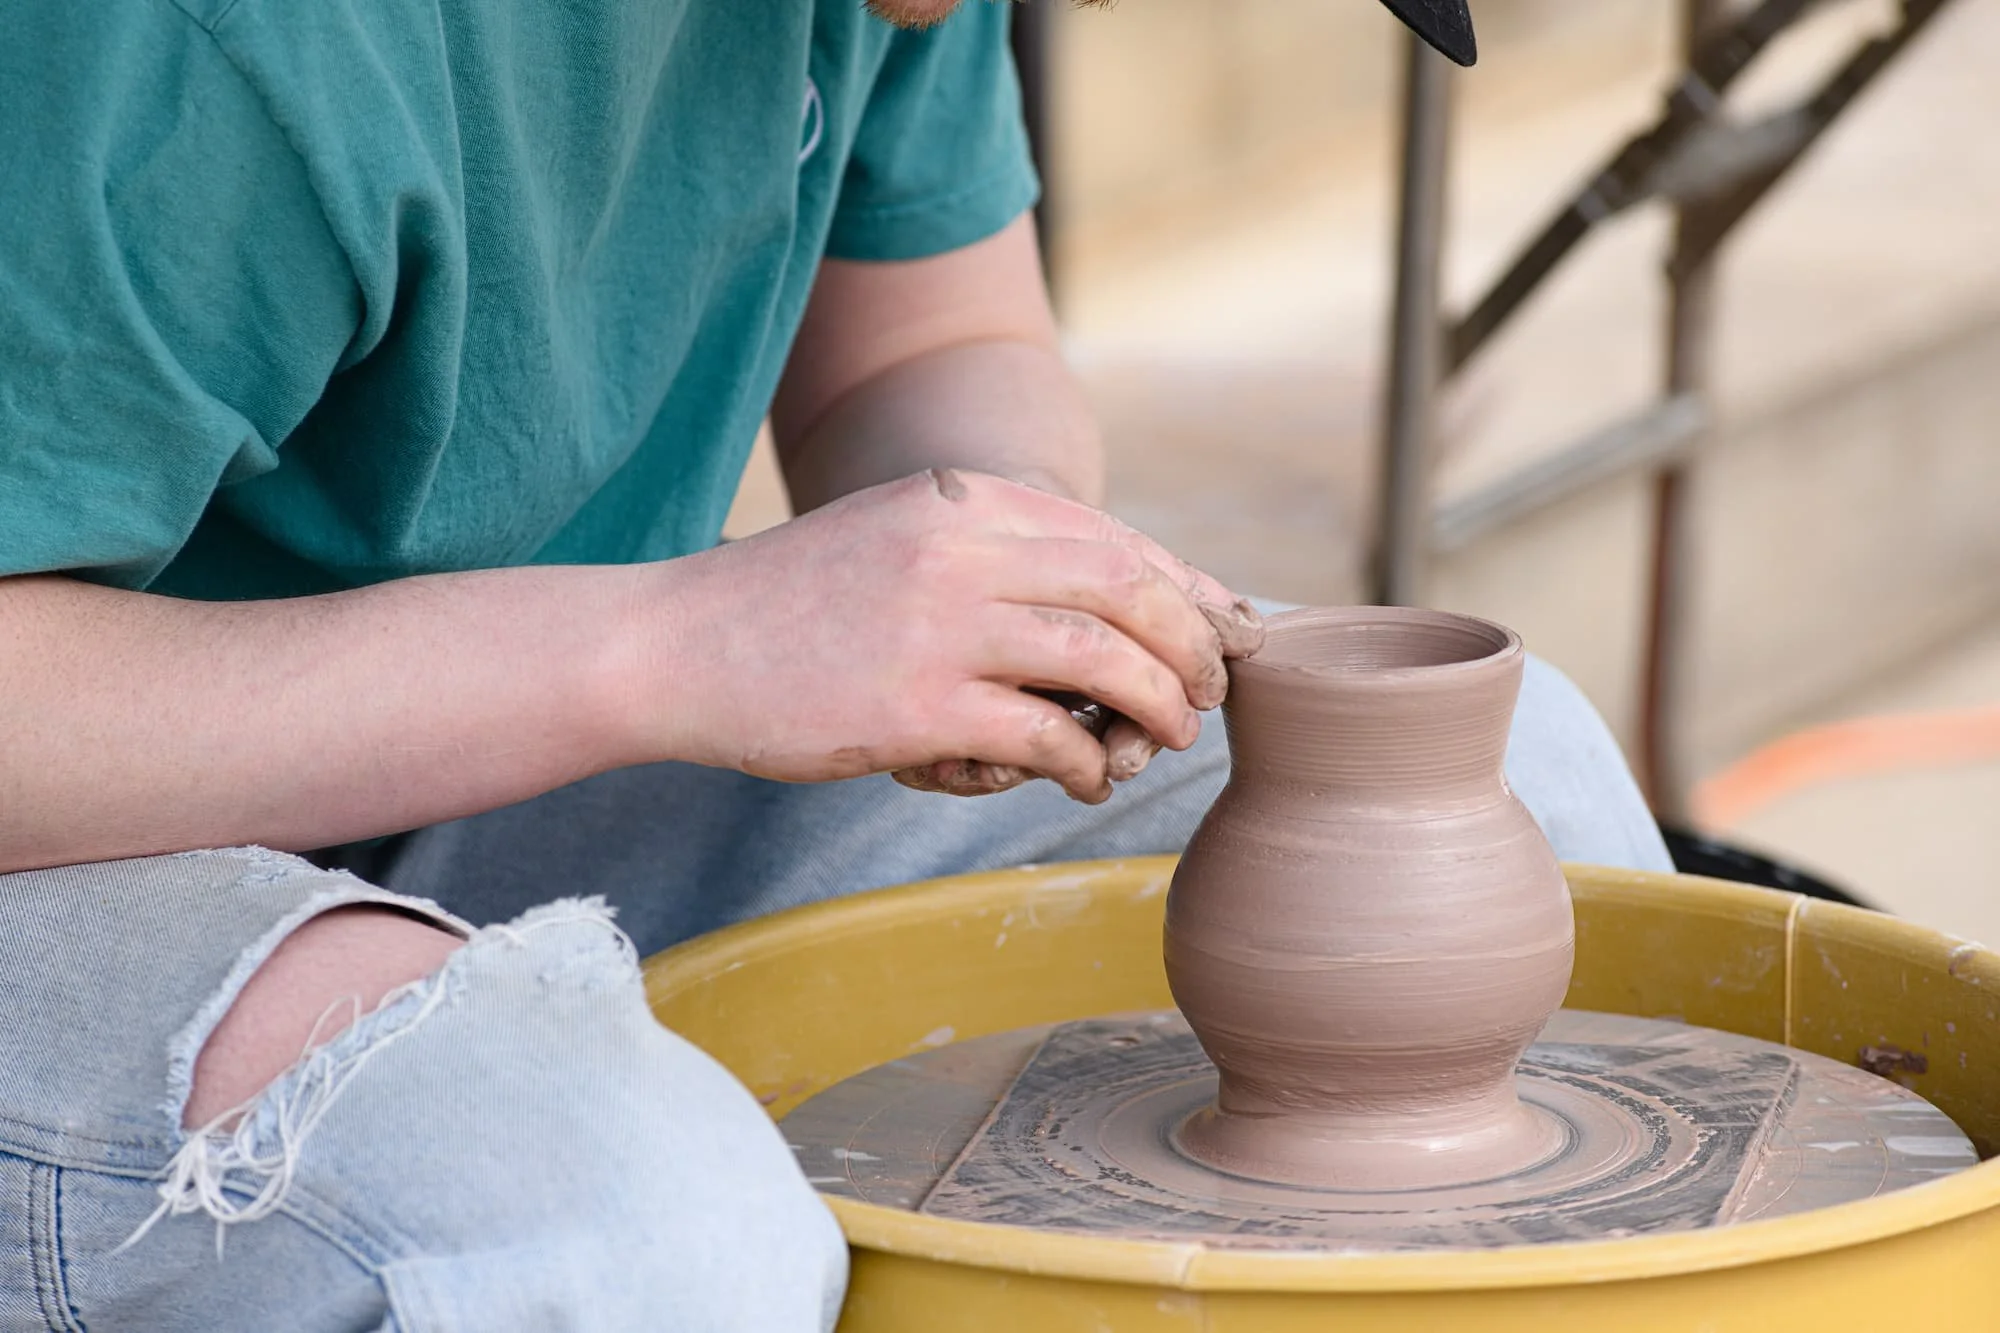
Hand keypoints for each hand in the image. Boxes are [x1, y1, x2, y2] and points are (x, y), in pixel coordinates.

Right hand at [653, 469, 1263, 802]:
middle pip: (1127, 584)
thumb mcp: (890, 537)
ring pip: (1103, 655)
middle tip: (1208, 691)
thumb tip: (1089, 599)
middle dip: (1190, 643)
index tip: (1219, 628)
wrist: (673, 646)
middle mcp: (960, 546)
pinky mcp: (917, 706)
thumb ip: (983, 552)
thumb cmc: (786, 607)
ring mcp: (939, 624)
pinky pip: (1044, 734)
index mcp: (960, 498)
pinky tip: (1084, 779)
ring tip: (1169, 737)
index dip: (1183, 586)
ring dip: (1157, 703)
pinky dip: (1083, 761)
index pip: (1110, 534)